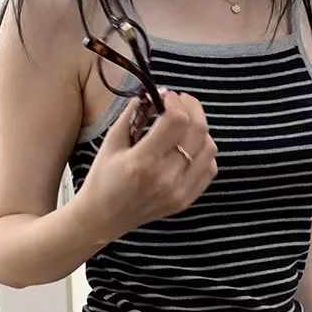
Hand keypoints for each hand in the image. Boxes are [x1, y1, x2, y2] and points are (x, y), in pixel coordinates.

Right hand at [79, 89, 217, 241]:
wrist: (102, 219)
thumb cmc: (103, 179)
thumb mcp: (111, 142)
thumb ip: (132, 114)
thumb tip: (151, 93)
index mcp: (143, 161)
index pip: (176, 121)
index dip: (175, 101)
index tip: (166, 96)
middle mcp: (166, 177)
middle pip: (199, 131)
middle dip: (192, 108)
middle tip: (182, 101)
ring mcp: (179, 191)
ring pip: (210, 148)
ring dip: (200, 130)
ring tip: (185, 125)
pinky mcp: (186, 200)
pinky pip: (210, 169)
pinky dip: (203, 153)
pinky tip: (189, 148)